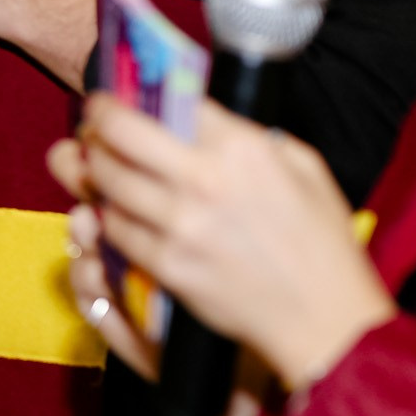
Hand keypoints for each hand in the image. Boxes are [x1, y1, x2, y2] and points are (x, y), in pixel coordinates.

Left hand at [50, 95, 394, 389]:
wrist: (324, 319)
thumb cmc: (322, 243)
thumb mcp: (304, 168)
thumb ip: (252, 137)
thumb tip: (204, 119)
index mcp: (242, 149)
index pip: (168, 102)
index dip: (135, 96)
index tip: (120, 97)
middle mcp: (205, 181)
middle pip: (119, 135)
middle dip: (96, 122)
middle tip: (91, 124)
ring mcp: (182, 226)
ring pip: (107, 182)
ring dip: (92, 168)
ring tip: (92, 163)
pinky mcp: (168, 265)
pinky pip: (116, 231)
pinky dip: (108, 217)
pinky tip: (111, 210)